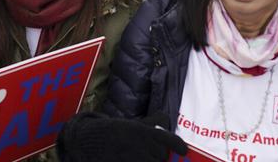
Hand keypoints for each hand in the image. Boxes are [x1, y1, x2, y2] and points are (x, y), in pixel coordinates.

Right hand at [58, 112, 186, 161]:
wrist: (93, 140)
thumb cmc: (117, 131)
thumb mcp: (135, 123)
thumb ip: (153, 123)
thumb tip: (166, 120)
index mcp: (144, 132)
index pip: (167, 139)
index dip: (177, 145)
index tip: (184, 151)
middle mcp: (141, 145)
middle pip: (161, 156)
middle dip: (158, 156)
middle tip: (150, 152)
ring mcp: (134, 158)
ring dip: (152, 161)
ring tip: (142, 157)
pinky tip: (138, 159)